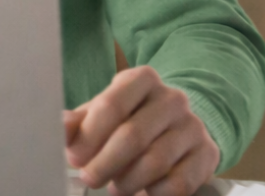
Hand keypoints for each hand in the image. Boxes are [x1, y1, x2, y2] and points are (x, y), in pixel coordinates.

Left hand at [63, 66, 218, 195]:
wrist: (178, 125)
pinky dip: (154, 193)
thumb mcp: (103, 113)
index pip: (112, 104)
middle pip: (133, 135)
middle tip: (90, 178)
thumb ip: (78, 122)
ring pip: (155, 161)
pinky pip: (178, 182)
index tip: (74, 157)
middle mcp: (172, 98)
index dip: (90, 135)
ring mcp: (192, 126)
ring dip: (128, 181)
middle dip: (105, 162)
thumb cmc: (130, 118)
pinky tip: (142, 192)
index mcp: (142, 79)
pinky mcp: (207, 154)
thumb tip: (57, 128)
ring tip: (114, 188)